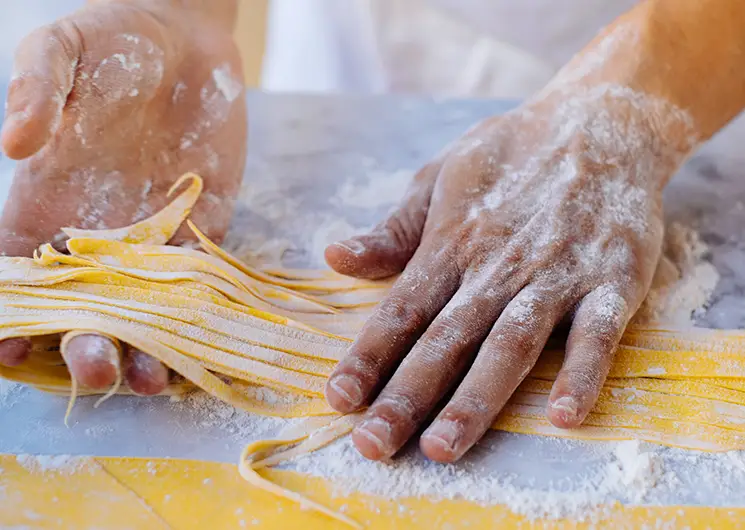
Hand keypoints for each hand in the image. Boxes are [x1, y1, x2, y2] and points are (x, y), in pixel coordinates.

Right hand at [0, 1, 246, 394]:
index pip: (14, 269)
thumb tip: (14, 145)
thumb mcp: (59, 50)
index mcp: (44, 200)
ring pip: (140, 310)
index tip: (8, 349)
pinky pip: (195, 285)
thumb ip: (34, 91)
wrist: (186, 41)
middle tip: (91, 368)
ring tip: (150, 378)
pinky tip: (199, 349)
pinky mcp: (199, 230)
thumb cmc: (111, 39)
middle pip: (80, 307)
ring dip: (141, 348)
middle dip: (80, 344)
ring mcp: (149, 236)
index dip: (8, 313)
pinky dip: (195, 319)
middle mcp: (94, 232)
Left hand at [324, 87, 694, 461]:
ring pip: (509, 344)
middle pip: (446, 340)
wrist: (600, 121)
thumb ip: (394, 230)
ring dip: (476, 397)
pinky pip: (597, 333)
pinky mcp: (611, 279)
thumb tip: (334, 257)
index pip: (401, 310)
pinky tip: (563, 415)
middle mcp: (498, 266)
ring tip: (443, 446)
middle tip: (374, 444)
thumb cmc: (512, 154)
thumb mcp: (440, 177)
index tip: (339, 399)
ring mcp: (556, 275)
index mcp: (452, 243)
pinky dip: (581, 372)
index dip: (368, 356)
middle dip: (407, 396)